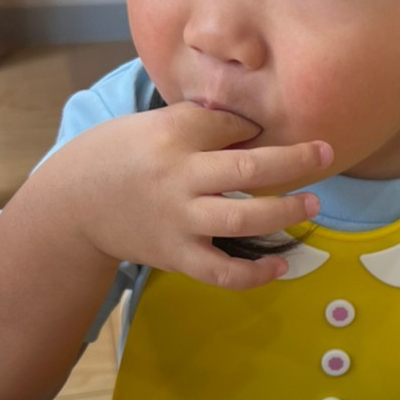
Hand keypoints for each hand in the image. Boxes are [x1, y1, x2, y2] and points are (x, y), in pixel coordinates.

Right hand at [45, 102, 332, 288]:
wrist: (73, 205)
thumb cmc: (120, 156)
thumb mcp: (152, 125)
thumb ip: (200, 123)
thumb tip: (255, 126)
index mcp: (172, 136)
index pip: (231, 126)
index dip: (256, 129)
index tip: (267, 132)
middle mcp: (179, 178)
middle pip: (248, 169)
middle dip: (294, 162)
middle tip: (325, 154)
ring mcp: (179, 221)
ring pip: (243, 220)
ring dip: (284, 212)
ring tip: (311, 205)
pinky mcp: (177, 256)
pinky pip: (223, 272)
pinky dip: (255, 275)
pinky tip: (280, 266)